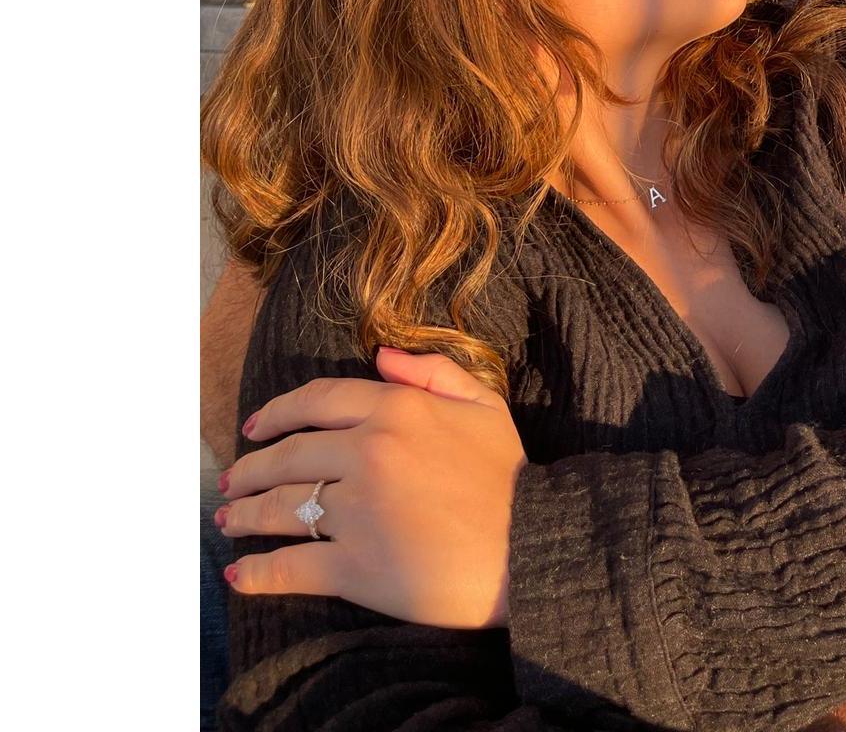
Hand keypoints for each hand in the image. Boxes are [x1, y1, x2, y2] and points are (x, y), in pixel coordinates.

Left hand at [216, 348, 526, 628]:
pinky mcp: (353, 566)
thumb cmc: (510, 477)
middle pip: (288, 454)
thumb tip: (381, 356)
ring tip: (228, 520)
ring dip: (243, 514)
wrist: (531, 547)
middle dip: (250, 468)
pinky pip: (289, 568)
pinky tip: (239, 575)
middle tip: (231, 480)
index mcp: (397, 410)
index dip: (277, 412)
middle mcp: (368, 452)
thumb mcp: (485, 406)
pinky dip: (257, 574)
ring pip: (280, 507)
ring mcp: (357, 510)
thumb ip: (434, 372)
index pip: (318, 400)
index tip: (254, 427)